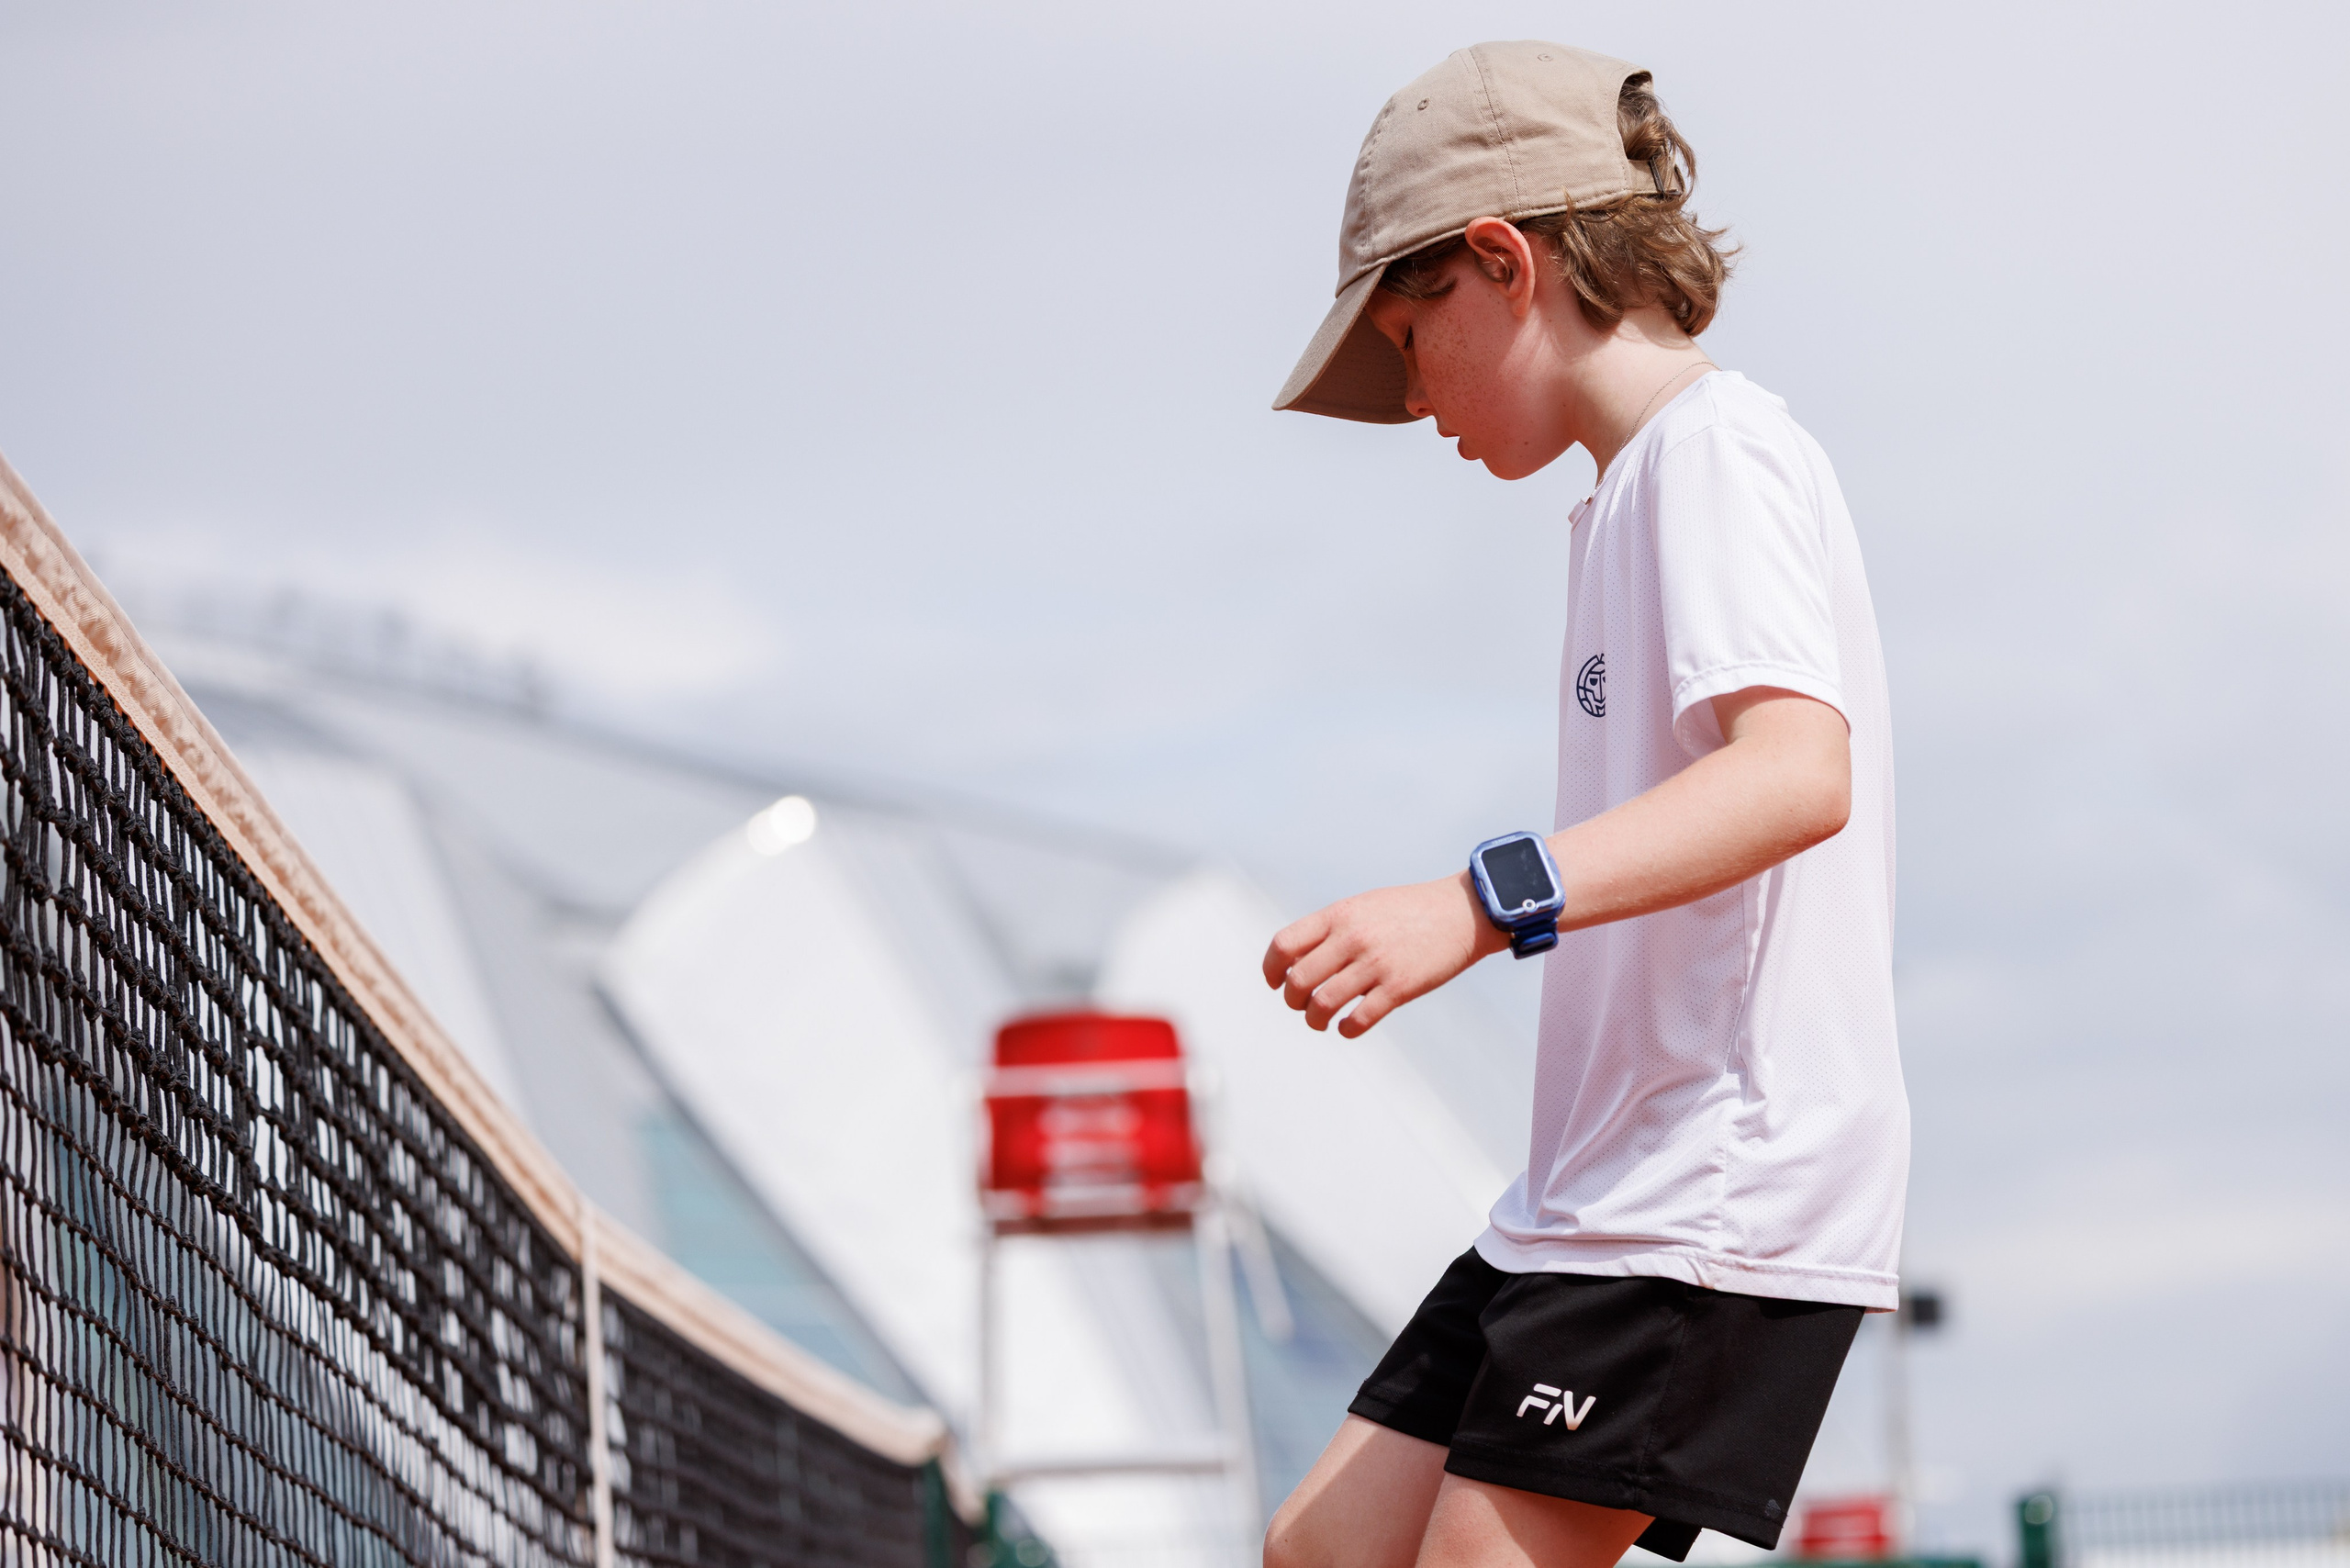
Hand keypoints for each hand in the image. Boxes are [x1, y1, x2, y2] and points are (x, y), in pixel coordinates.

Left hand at [1260, 873, 1504, 1037]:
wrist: (1463, 911)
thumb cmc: (1410, 910)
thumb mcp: (1363, 906)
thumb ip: (1331, 928)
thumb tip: (1297, 959)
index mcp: (1339, 915)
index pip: (1284, 945)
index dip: (1271, 969)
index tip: (1275, 982)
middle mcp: (1352, 938)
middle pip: (1297, 981)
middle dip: (1292, 1001)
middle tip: (1301, 1005)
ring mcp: (1376, 963)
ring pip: (1322, 1005)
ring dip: (1314, 1020)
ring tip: (1320, 1021)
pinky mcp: (1399, 987)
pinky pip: (1358, 1020)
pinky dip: (1346, 1030)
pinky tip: (1348, 1027)